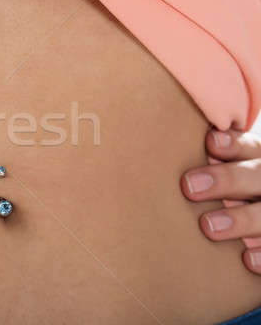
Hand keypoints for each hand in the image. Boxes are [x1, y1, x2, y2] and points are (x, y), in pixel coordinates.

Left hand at [181, 129, 260, 274]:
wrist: (255, 227)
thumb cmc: (220, 196)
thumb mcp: (217, 175)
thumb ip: (200, 164)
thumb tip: (151, 147)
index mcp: (256, 161)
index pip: (250, 147)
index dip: (232, 144)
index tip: (209, 143)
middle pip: (258, 176)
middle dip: (227, 179)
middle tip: (189, 187)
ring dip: (241, 219)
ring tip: (208, 227)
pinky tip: (245, 259)